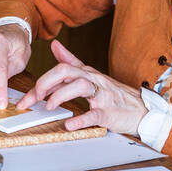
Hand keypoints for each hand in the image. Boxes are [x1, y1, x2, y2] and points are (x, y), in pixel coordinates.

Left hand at [19, 40, 148, 135]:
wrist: (143, 110)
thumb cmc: (115, 94)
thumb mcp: (91, 74)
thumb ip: (71, 60)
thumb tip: (55, 46)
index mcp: (87, 73)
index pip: (61, 69)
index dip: (42, 80)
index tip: (28, 94)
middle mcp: (93, 81)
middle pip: (66, 72)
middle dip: (45, 83)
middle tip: (33, 98)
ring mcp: (102, 96)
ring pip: (80, 86)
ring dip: (61, 95)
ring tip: (49, 106)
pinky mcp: (110, 113)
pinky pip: (95, 114)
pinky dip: (81, 119)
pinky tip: (69, 124)